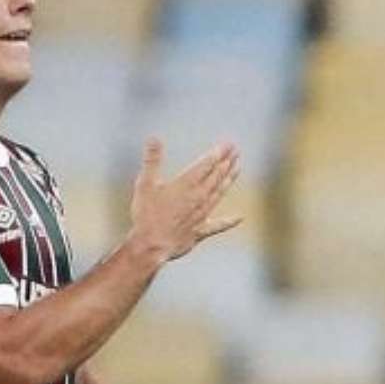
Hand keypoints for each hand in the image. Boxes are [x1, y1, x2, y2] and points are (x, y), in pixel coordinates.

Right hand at [129, 137, 241, 263]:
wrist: (152, 245)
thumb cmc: (147, 214)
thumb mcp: (145, 183)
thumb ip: (152, 160)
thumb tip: (154, 138)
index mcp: (187, 185)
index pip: (207, 164)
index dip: (218, 153)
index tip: (228, 144)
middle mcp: (199, 198)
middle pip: (217, 176)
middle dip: (227, 162)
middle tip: (236, 151)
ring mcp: (201, 215)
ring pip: (219, 194)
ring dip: (229, 180)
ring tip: (238, 169)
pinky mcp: (199, 231)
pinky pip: (218, 225)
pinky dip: (229, 222)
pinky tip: (239, 218)